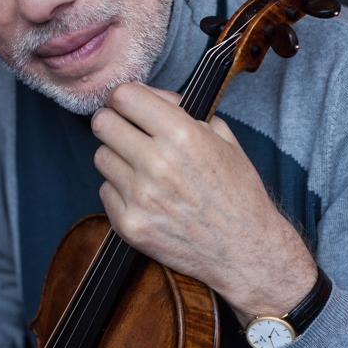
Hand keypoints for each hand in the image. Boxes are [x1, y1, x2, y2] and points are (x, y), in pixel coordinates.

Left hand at [91, 82, 316, 324]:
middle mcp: (157, 163)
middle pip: (102, 123)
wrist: (246, 252)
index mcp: (182, 135)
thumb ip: (181, 109)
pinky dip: (120, 190)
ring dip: (117, 157)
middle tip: (127, 131)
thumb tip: (147, 95)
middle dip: (114, 122)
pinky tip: (144, 195)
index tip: (127, 104)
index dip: (123, 96)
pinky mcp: (130, 225)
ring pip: (101, 157)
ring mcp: (140, 197)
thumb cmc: (238, 193)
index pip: (123, 96)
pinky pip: (105, 191)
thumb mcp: (222, 137)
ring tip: (142, 168)